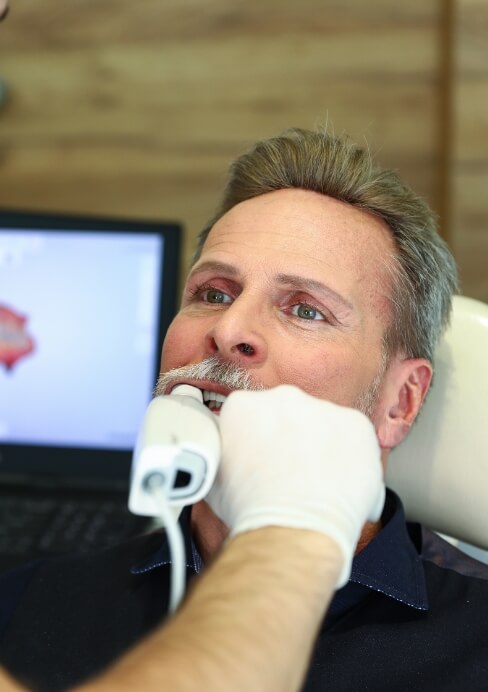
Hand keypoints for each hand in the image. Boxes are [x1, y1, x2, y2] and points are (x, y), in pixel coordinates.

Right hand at [207, 385, 384, 586]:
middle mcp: (283, 398)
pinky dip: (352, 456)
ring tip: (317, 483)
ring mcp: (323, 408)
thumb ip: (225, 452)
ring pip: (324, 424)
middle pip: (290, 414)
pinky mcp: (356, 424)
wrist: (293, 531)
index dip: (258, 438)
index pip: (251, 414)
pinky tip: (339, 482)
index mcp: (244, 405)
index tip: (264, 457)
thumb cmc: (252, 511)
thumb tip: (228, 453)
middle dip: (291, 437)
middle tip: (290, 472)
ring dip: (322, 446)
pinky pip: (355, 437)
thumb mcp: (215, 476)